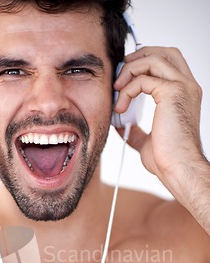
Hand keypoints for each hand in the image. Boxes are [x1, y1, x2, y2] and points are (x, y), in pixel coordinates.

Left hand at [113, 47, 203, 181]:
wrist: (177, 168)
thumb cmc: (167, 159)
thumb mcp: (146, 140)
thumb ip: (135, 129)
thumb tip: (120, 125)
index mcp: (184, 93)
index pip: (167, 62)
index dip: (144, 63)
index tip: (125, 79)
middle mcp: (187, 86)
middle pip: (163, 52)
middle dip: (137, 58)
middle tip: (119, 76)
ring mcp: (182, 87)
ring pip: (152, 58)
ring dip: (129, 71)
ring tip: (117, 91)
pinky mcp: (172, 92)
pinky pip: (143, 79)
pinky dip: (127, 90)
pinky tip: (120, 107)